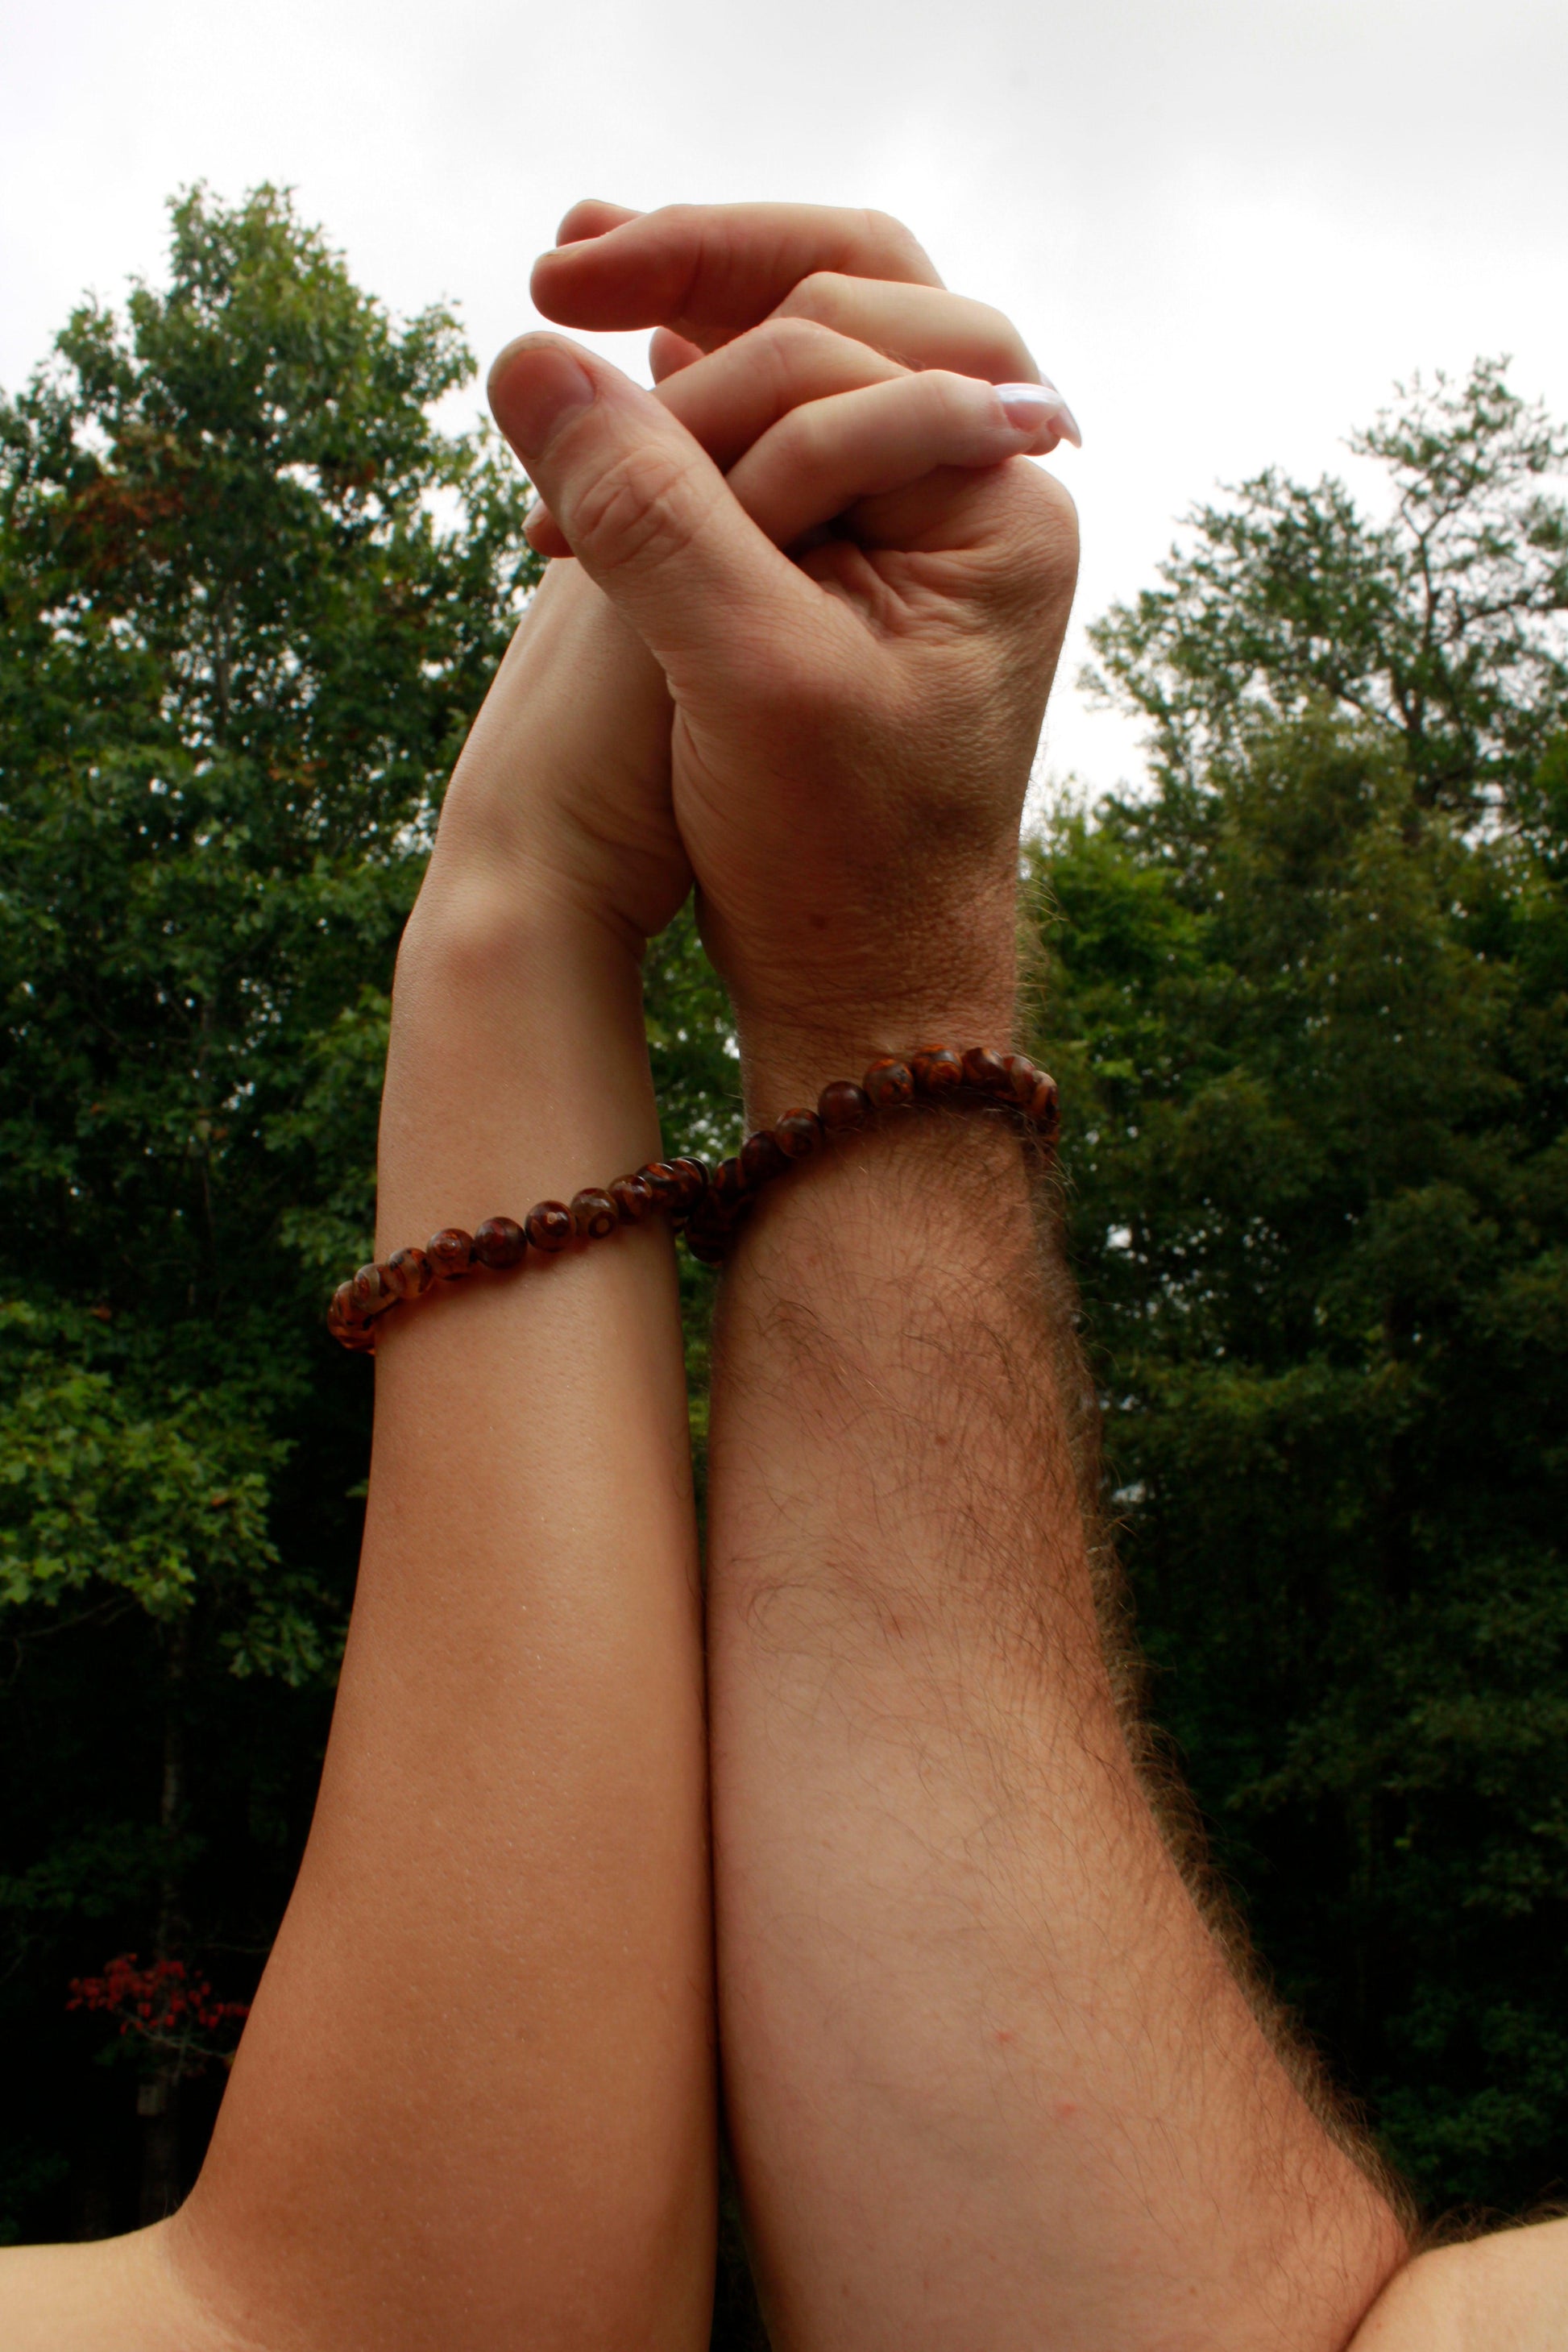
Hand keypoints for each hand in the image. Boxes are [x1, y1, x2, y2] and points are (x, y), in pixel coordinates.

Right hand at [487, 203, 1079, 1092]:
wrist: (864, 983)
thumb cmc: (835, 859)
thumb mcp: (742, 679)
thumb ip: (652, 515)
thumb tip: (529, 357)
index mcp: (995, 499)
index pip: (838, 338)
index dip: (691, 338)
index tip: (562, 363)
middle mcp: (978, 487)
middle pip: (846, 300)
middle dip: (704, 269)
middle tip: (564, 259)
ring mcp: (922, 521)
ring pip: (811, 360)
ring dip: (691, 324)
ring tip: (572, 286)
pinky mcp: (863, 564)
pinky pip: (789, 433)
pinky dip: (700, 401)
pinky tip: (623, 387)